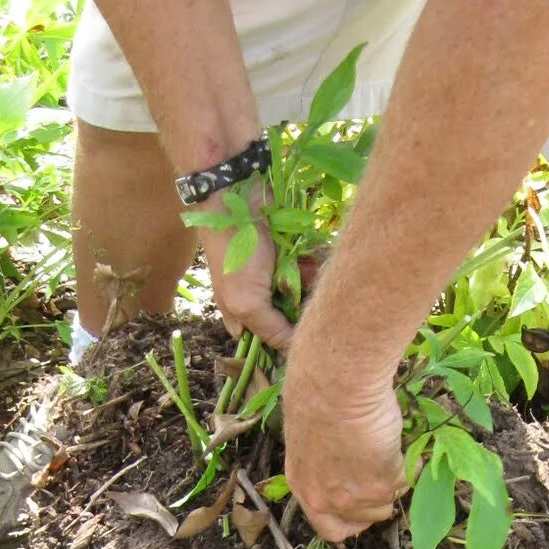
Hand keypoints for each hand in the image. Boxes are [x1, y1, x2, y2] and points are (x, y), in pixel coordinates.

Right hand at [197, 187, 293, 351]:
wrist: (238, 197)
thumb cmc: (237, 253)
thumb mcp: (248, 302)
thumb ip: (272, 330)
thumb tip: (294, 351)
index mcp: (242, 318)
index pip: (268, 345)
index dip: (285, 346)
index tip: (305, 345)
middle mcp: (259, 301)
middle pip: (290, 322)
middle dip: (300, 312)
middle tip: (301, 299)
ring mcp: (274, 278)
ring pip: (302, 296)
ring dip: (308, 286)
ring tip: (304, 272)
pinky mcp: (288, 256)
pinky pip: (308, 271)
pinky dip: (311, 266)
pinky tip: (309, 259)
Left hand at [282, 339, 403, 543]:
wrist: (337, 383)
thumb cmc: (320, 395)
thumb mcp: (310, 438)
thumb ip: (325, 462)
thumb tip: (345, 464)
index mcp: (304, 487)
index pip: (329, 528)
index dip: (350, 520)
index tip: (363, 507)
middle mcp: (325, 499)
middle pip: (362, 521)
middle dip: (376, 501)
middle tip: (383, 472)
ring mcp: (353, 496)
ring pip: (387, 503)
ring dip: (394, 480)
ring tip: (391, 450)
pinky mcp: (381, 484)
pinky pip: (405, 481)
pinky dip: (410, 463)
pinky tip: (400, 440)